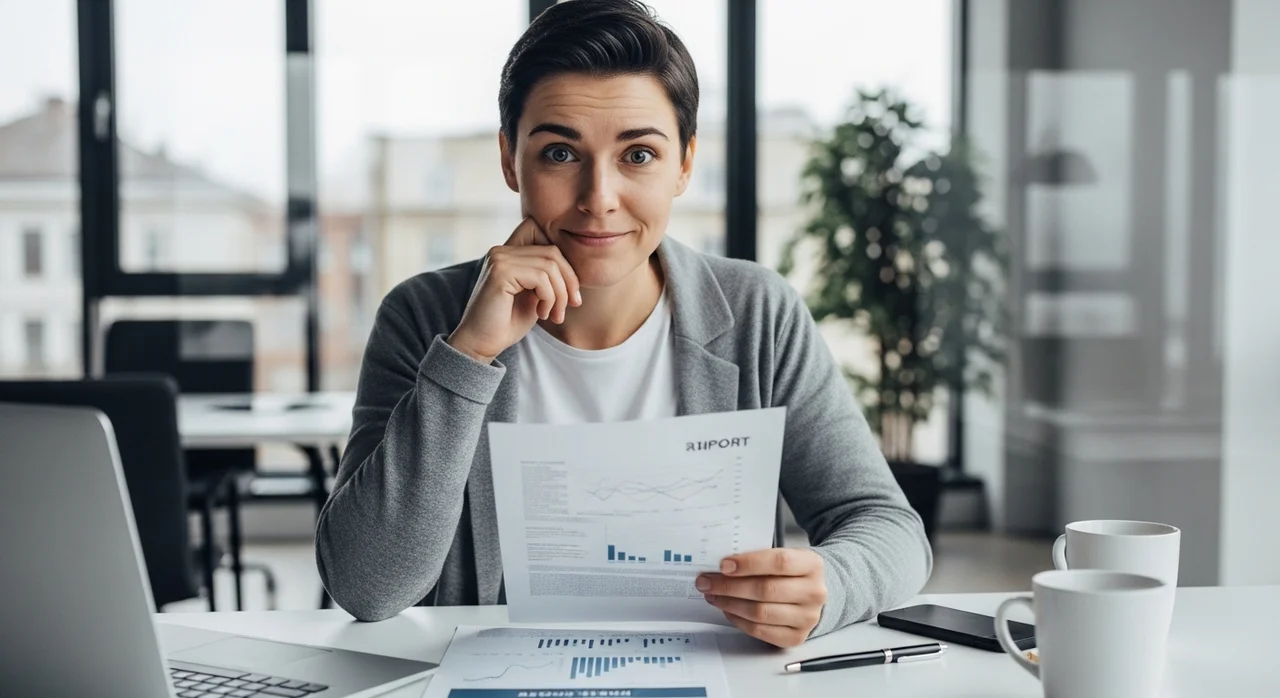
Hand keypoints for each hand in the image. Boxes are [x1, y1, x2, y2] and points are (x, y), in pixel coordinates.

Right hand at [447, 217, 581, 363]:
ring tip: (553, 315)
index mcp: (509, 253)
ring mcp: (499, 259)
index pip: (549, 245)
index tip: (572, 296)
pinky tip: (541, 313)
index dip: (567, 268)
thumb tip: (576, 269)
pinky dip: (549, 298)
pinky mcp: (500, 271)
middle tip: (570, 307)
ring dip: (559, 294)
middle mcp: (501, 251)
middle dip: (569, 282)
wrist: (481, 344)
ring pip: (550, 265)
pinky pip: (541, 277)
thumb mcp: (536, 296)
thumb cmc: (507, 323)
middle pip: (553, 253)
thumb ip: (549, 278)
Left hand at [696, 548, 826, 647]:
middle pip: (766, 590)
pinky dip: (738, 620)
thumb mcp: (784, 555)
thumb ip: (758, 558)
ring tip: (712, 595)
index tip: (723, 565)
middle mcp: (814, 592)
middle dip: (729, 586)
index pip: (779, 562)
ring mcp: (807, 618)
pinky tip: (727, 609)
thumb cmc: (792, 572)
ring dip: (729, 603)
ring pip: (760, 612)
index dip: (748, 563)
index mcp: (812, 565)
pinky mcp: (796, 637)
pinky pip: (760, 631)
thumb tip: (722, 565)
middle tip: (707, 581)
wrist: (812, 593)